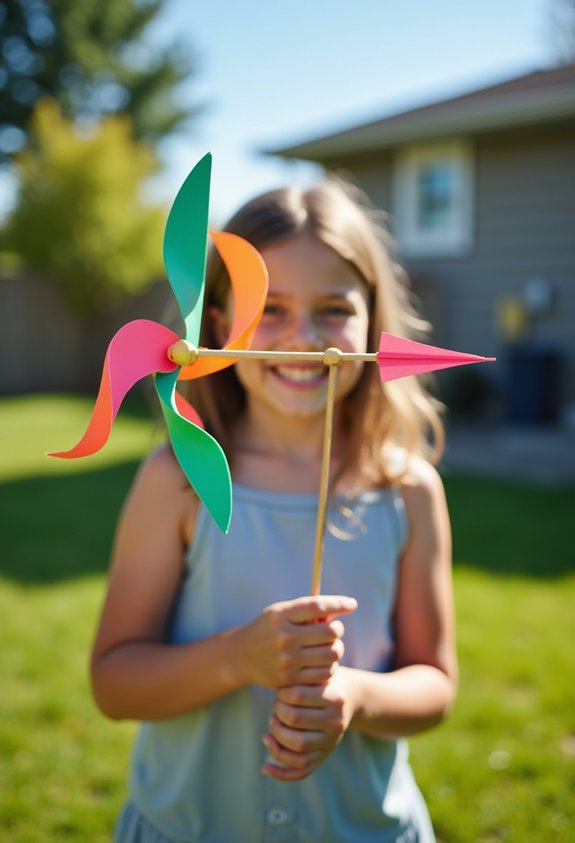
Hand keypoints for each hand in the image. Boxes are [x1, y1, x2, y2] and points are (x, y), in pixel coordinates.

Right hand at [236, 595, 356, 689]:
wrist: (242, 656)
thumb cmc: (269, 629)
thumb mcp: (281, 612)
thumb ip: (307, 610)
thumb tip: (340, 609)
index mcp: (281, 615)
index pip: (317, 606)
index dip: (339, 604)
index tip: (352, 604)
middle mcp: (284, 637)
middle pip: (330, 632)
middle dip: (337, 629)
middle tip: (333, 629)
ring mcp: (287, 660)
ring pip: (331, 654)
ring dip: (336, 649)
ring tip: (329, 646)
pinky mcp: (291, 679)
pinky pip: (324, 673)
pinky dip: (329, 667)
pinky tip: (323, 662)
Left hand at [262, 666, 357, 780]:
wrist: (349, 697)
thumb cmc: (325, 681)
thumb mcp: (318, 673)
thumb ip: (299, 677)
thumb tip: (275, 689)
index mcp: (335, 698)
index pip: (297, 696)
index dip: (281, 693)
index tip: (280, 691)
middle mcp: (335, 723)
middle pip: (295, 722)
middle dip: (277, 713)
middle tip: (275, 707)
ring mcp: (330, 743)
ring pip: (297, 750)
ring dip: (276, 739)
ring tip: (272, 725)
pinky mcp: (323, 757)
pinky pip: (301, 771)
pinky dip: (280, 773)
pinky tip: (264, 767)